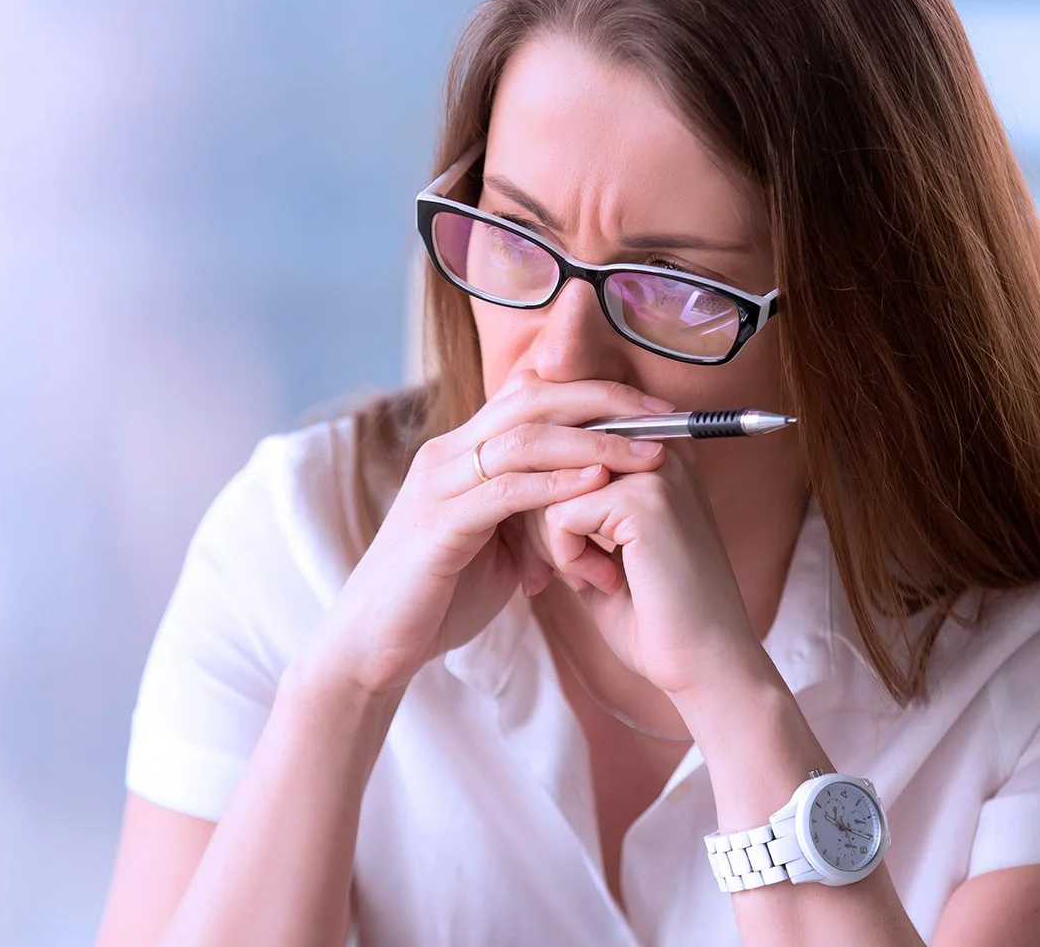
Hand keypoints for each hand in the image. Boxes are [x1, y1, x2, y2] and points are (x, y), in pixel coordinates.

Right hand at [297, 371, 674, 695]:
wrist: (375, 646)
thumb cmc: (438, 597)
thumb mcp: (497, 544)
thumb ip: (533, 514)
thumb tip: (585, 504)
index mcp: (463, 452)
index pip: (533, 395)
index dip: (595, 392)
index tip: (654, 410)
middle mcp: (448, 454)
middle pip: (533, 398)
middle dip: (605, 401)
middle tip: (665, 416)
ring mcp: (439, 485)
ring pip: (523, 437)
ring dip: (594, 440)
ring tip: (647, 451)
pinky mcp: (437, 525)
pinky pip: (505, 490)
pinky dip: (556, 483)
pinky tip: (596, 483)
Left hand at [534, 435, 770, 697]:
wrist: (706, 663)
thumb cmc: (654, 612)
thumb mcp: (601, 544)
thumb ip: (568, 503)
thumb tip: (510, 477)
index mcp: (653, 447)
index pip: (562, 443)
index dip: (544, 502)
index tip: (558, 555)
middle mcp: (659, 445)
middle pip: (551, 459)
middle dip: (540, 523)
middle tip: (572, 574)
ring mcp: (655, 468)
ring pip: (548, 486)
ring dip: (554, 544)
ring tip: (596, 577)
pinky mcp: (644, 500)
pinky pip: (558, 516)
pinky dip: (567, 559)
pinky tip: (606, 583)